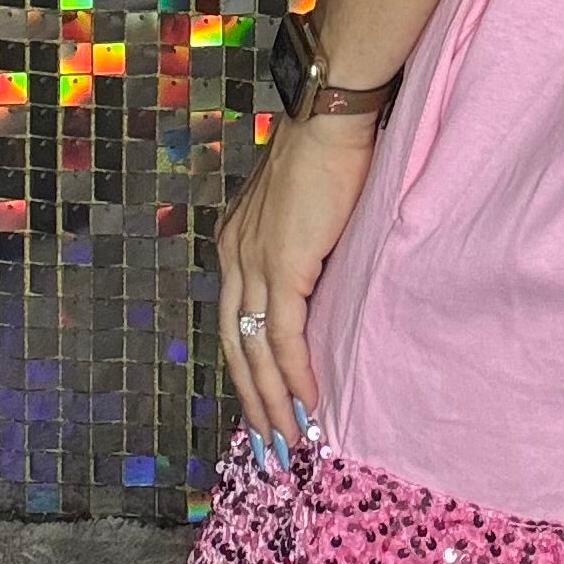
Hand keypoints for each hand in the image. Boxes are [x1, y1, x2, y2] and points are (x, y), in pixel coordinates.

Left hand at [215, 110, 378, 454]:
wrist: (329, 116)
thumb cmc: (328, 149)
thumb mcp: (302, 205)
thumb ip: (301, 243)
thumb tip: (320, 278)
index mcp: (235, 242)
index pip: (234, 321)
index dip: (247, 370)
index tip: (264, 407)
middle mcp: (234, 257)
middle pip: (235, 347)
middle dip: (253, 403)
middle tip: (271, 448)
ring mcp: (254, 263)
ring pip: (256, 352)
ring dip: (273, 403)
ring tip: (291, 442)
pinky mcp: (283, 266)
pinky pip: (284, 337)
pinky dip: (294, 376)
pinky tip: (308, 406)